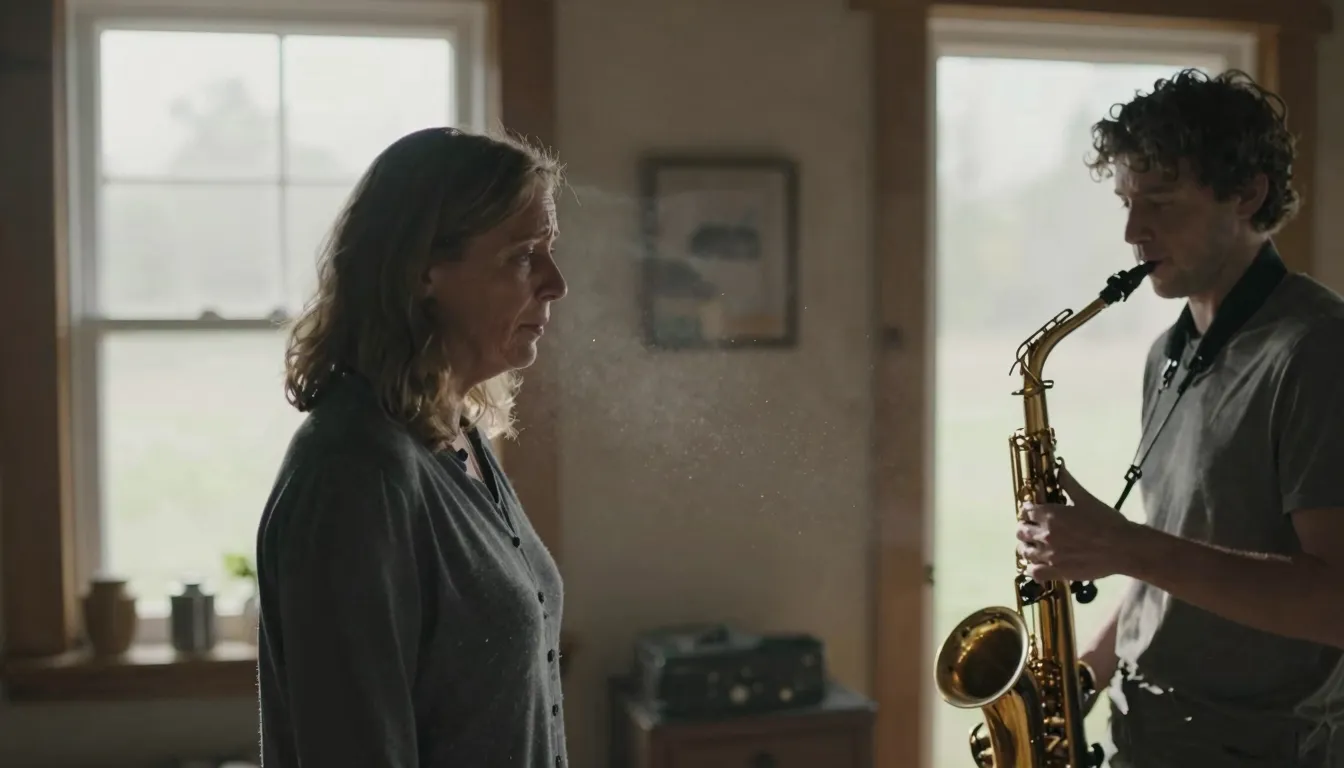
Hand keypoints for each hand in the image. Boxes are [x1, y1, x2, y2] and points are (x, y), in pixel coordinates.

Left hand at [1016, 465, 1137, 581]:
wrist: (1123, 548)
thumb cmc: (1107, 521)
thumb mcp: (1087, 499)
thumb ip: (1069, 484)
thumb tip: (1059, 468)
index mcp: (1050, 515)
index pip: (1026, 511)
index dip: (1028, 511)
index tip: (1032, 513)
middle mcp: (1045, 535)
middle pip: (1021, 531)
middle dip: (1024, 528)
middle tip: (1031, 529)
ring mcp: (1049, 555)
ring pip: (1024, 551)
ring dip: (1026, 547)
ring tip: (1032, 547)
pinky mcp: (1056, 572)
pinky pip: (1034, 572)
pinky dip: (1032, 569)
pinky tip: (1037, 566)